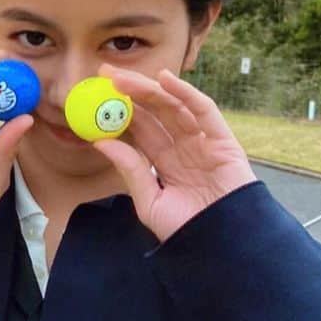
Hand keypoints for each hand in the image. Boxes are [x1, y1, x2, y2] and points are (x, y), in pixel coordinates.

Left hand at [88, 63, 257, 243]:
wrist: (223, 247)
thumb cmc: (187, 231)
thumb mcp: (149, 202)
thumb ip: (130, 171)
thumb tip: (101, 142)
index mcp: (165, 160)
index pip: (141, 127)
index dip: (120, 108)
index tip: (96, 92)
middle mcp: (184, 147)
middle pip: (154, 111)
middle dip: (130, 90)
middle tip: (105, 73)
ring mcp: (204, 142)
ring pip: (174, 107)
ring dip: (149, 89)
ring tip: (123, 77)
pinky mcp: (223, 141)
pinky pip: (204, 112)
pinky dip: (186, 93)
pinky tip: (165, 79)